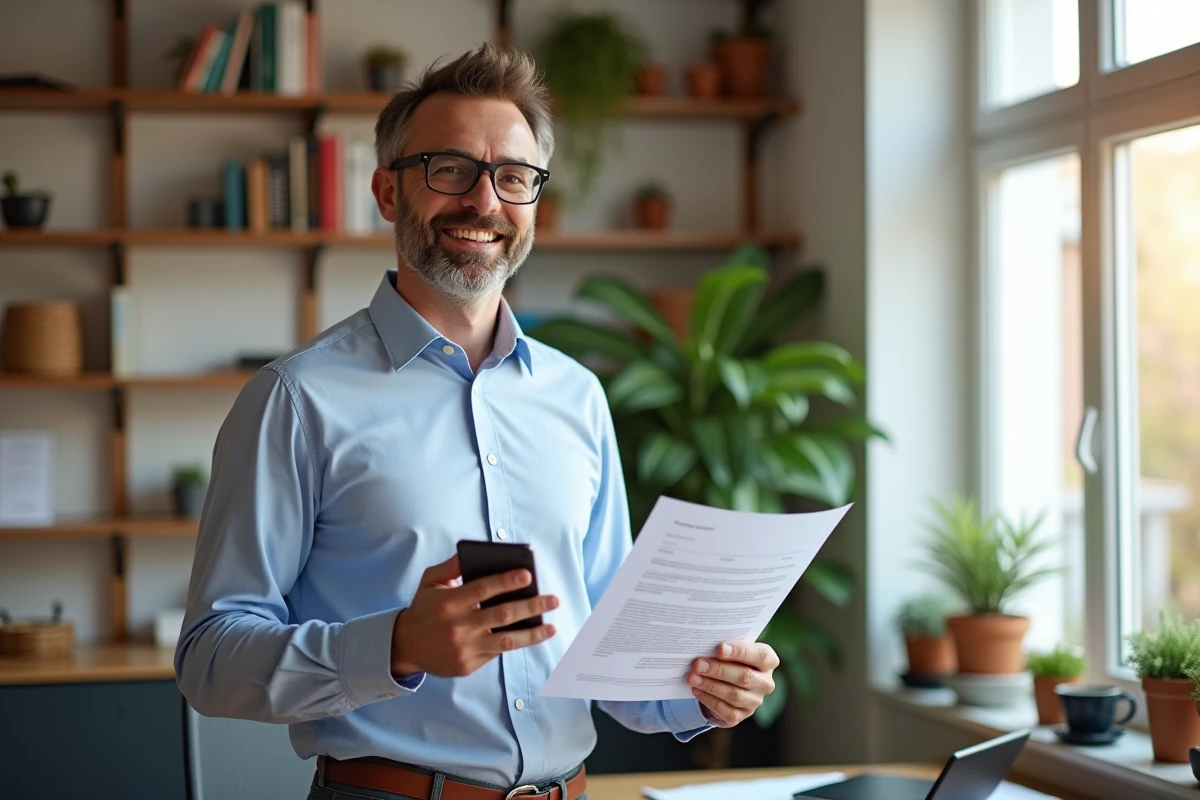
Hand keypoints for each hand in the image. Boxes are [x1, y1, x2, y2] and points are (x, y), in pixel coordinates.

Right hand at [390, 555, 557, 677]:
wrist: (405, 646)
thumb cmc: (424, 608)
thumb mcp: (430, 582)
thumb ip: (452, 566)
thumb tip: (472, 552)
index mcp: (449, 602)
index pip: (483, 589)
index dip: (507, 581)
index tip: (528, 575)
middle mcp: (458, 626)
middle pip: (502, 615)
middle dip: (531, 606)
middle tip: (553, 599)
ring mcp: (464, 648)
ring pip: (506, 640)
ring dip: (533, 633)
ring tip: (552, 626)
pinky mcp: (468, 664)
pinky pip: (497, 652)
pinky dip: (517, 643)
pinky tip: (533, 635)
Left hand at [687, 641, 778, 726]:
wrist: (724, 683)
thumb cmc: (729, 659)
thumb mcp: (731, 650)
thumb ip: (725, 647)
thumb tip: (704, 645)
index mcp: (768, 661)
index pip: (761, 656)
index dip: (740, 651)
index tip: (719, 648)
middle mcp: (765, 683)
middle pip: (744, 676)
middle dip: (718, 670)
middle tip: (697, 664)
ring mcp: (755, 701)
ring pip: (734, 695)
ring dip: (710, 685)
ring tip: (692, 677)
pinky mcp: (741, 715)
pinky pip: (725, 710)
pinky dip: (708, 699)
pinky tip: (696, 690)